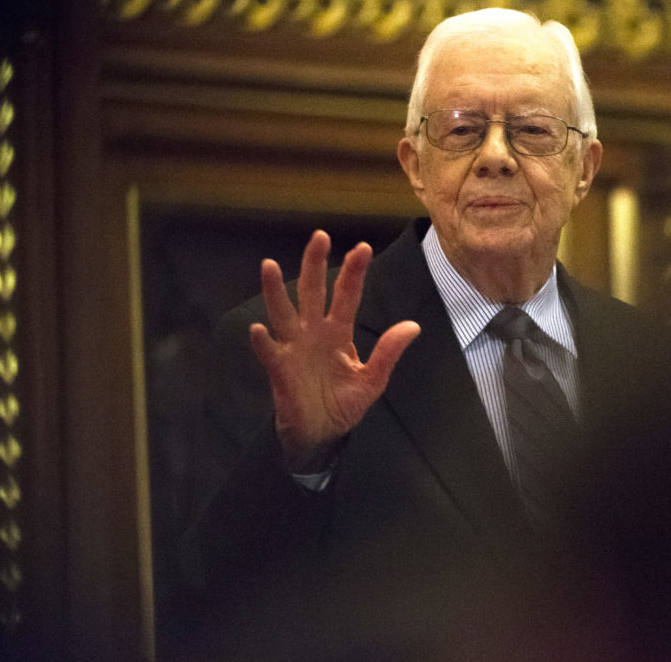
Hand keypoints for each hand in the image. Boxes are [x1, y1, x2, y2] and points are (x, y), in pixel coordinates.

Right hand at [249, 230, 419, 472]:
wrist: (321, 434)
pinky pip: (269, 352)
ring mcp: (294, 348)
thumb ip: (388, 353)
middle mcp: (313, 333)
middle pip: (312, 292)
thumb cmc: (342, 405)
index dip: (353, 273)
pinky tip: (258, 329)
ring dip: (275, 291)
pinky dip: (262, 341)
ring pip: (283, 312)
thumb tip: (412, 326)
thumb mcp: (372, 380)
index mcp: (338, 332)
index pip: (346, 296)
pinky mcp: (280, 369)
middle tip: (319, 236)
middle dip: (314, 264)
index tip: (362, 248)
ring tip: (269, 265)